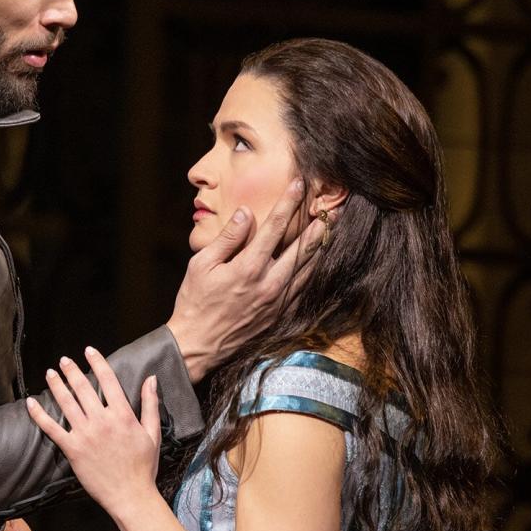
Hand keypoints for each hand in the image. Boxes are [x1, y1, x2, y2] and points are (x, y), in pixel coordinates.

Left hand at [26, 348, 161, 518]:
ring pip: (66, 403)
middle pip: (83, 388)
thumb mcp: (152, 433)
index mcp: (123, 415)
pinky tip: (31, 403)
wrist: (131, 495)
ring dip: (56, 385)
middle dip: (72, 370)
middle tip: (64, 360)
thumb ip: (150, 404)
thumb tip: (151, 378)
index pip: (108, 380)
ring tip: (49, 373)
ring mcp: (85, 435)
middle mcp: (102, 421)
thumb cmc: (144, 466)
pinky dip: (39, 415)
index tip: (89, 351)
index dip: (97, 362)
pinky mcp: (72, 450)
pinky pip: (52, 428)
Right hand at [166, 177, 333, 381]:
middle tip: (335, 205)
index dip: (288, 203)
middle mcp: (269, 284)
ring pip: (309, 269)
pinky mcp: (280, 316)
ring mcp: (278, 302)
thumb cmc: (195, 302)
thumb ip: (228, 238)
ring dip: (322, 246)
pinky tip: (319, 261)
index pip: (274, 227)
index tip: (300, 184)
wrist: (198, 345)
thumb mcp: (201, 265)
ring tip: (333, 228)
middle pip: (303, 248)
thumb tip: (246, 213)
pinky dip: (313, 272)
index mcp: (248, 268)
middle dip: (320, 224)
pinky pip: (304, 289)